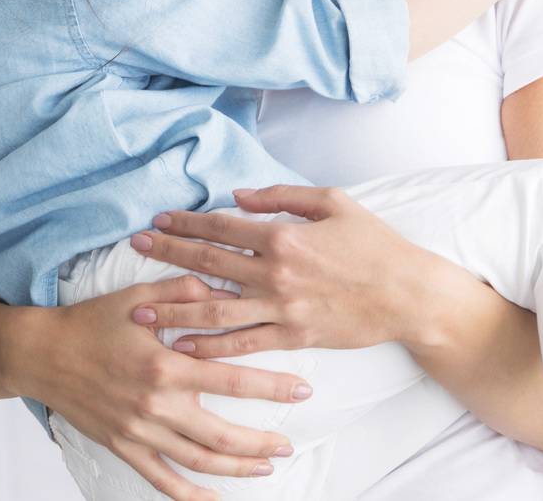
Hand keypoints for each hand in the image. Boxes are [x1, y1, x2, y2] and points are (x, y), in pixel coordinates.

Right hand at [5, 276, 311, 500]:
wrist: (41, 352)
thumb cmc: (89, 321)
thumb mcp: (136, 297)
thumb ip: (183, 291)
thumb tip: (224, 288)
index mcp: (164, 364)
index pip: (230, 379)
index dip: (271, 387)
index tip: (302, 390)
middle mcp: (155, 402)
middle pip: (222, 433)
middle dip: (261, 442)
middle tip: (288, 444)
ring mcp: (138, 430)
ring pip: (198, 460)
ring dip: (237, 467)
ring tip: (265, 467)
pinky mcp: (122, 445)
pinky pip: (160, 478)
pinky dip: (190, 494)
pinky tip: (214, 498)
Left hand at [125, 185, 448, 356]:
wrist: (409, 294)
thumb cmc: (373, 243)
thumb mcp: (332, 202)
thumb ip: (280, 196)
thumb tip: (236, 195)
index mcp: (283, 236)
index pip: (219, 227)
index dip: (184, 223)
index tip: (156, 222)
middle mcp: (275, 273)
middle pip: (207, 263)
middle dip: (166, 255)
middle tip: (133, 250)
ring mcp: (282, 309)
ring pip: (215, 309)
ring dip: (173, 307)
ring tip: (139, 308)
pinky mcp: (293, 337)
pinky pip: (243, 344)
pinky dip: (211, 347)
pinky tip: (183, 346)